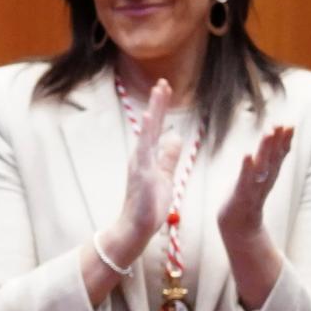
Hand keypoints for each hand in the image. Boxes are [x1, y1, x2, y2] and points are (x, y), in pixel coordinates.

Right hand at [107, 79, 184, 261]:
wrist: (134, 229)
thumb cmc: (148, 208)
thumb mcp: (165, 178)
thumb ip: (168, 157)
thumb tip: (175, 136)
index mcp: (147, 158)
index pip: (156, 129)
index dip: (160, 109)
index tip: (165, 89)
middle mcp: (141, 156)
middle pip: (151, 125)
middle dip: (157, 103)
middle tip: (163, 82)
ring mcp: (140, 163)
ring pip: (148, 132)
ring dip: (153, 111)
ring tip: (159, 91)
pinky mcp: (141, 172)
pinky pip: (144, 149)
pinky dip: (146, 132)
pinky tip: (148, 118)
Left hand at [218, 125, 293, 241]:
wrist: (238, 222)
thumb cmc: (250, 195)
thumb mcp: (264, 176)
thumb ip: (273, 159)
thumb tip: (281, 143)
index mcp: (270, 173)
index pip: (280, 155)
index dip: (285, 141)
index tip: (290, 125)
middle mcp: (265, 179)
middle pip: (273, 158)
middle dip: (277, 141)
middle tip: (281, 125)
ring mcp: (254, 185)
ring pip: (261, 165)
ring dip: (265, 149)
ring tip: (268, 133)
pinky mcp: (241, 192)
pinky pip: (245, 178)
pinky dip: (247, 167)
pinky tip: (247, 155)